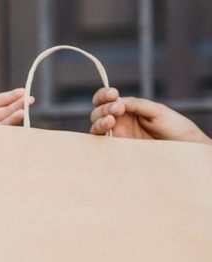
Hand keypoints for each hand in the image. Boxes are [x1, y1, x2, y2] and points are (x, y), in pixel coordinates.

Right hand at [90, 87, 211, 143]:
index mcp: (128, 109)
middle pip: (98, 112)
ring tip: (112, 120)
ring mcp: (117, 136)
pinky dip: (100, 132)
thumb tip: (116, 102)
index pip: (107, 100)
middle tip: (118, 109)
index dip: (104, 95)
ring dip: (100, 120)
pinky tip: (108, 127)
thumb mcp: (156, 110)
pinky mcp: (117, 150)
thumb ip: (136, 104)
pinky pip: (100, 142)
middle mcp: (119, 122)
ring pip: (96, 126)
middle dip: (104, 108)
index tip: (113, 94)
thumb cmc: (173, 127)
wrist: (182, 147)